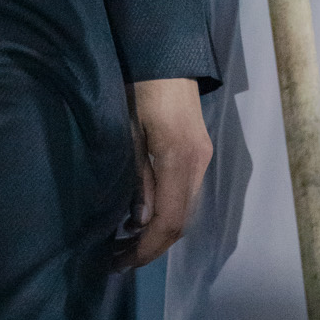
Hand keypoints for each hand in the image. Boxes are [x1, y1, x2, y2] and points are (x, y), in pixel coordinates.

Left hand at [119, 77, 212, 269]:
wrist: (167, 57)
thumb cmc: (140, 90)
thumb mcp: (129, 133)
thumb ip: (138, 177)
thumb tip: (140, 221)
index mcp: (180, 160)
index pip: (169, 220)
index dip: (146, 248)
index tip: (119, 262)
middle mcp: (199, 164)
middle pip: (181, 221)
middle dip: (150, 247)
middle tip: (116, 259)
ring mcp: (203, 158)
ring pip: (185, 210)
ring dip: (157, 232)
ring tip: (123, 243)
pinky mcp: (199, 152)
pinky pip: (185, 196)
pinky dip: (165, 213)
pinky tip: (140, 216)